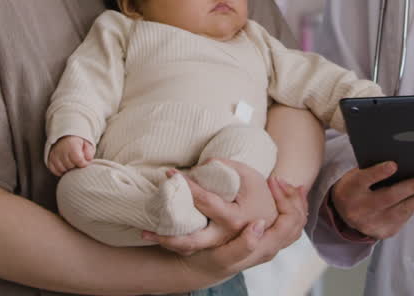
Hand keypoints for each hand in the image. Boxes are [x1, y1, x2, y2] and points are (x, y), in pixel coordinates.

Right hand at [45, 136, 93, 176]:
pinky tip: (65, 165)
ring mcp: (54, 155)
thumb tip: (87, 160)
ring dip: (68, 168)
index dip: (84, 163)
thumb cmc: (78, 143)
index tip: (85, 161)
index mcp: (71, 145)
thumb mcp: (87, 144)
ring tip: (71, 162)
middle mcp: (61, 150)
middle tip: (77, 160)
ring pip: (62, 170)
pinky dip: (60, 170)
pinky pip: (55, 171)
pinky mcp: (49, 159)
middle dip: (75, 165)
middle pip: (70, 166)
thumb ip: (89, 152)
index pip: (78, 160)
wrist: (66, 137)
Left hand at [144, 159, 277, 254]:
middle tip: (147, 220)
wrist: (269, 217)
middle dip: (167, 233)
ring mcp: (218, 244)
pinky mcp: (212, 246)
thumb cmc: (258, 193)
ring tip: (145, 232)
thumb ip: (227, 166)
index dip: (188, 186)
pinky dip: (172, 242)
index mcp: (234, 218)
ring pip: (188, 247)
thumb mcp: (248, 175)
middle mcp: (224, 236)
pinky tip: (156, 232)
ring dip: (165, 241)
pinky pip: (189, 249)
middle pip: (191, 239)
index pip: (206, 202)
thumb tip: (202, 165)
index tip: (170, 173)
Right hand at [178, 175, 308, 279]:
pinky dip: (291, 205)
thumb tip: (260, 225)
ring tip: (282, 182)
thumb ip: (242, 246)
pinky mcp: (265, 239)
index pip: (289, 220)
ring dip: (292, 200)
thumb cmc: (210, 259)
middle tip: (276, 178)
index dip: (284, 198)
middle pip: (296, 219)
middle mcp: (273, 247)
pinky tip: (286, 192)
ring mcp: (271, 244)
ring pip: (295, 221)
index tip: (270, 180)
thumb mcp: (223, 257)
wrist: (202, 268)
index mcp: (266, 248)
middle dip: (290, 196)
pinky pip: (289, 221)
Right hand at [328, 162, 413, 239]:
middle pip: (389, 197)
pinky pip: (404, 217)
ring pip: (402, 210)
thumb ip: (373, 169)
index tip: (394, 165)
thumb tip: (405, 162)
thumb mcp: (357, 175)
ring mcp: (372, 223)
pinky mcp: (383, 232)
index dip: (378, 173)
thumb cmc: (357, 185)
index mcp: (350, 190)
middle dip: (413, 187)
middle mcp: (359, 209)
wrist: (345, 212)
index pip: (363, 180)